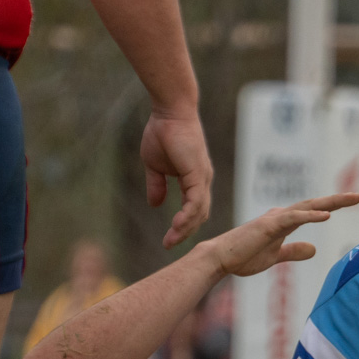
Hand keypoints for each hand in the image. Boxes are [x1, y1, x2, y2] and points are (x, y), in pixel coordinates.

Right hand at [140, 109, 214, 246]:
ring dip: (185, 228)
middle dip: (184, 232)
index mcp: (194, 180)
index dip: (182, 225)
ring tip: (171, 241)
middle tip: (168, 245)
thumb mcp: (155, 166)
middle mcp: (203, 181)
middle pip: (199, 215)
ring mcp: (202, 177)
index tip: (168, 239)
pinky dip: (187, 215)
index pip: (193, 209)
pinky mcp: (198, 173)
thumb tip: (156, 204)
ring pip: (199, 211)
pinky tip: (177, 226)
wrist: (168, 113)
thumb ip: (157, 185)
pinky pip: (196, 200)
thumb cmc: (163, 134)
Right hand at [199, 193, 358, 277]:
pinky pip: (293, 218)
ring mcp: (275, 219)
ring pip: (307, 206)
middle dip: (337, 200)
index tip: (352, 201)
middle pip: (314, 204)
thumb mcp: (276, 256)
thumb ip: (294, 251)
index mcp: (284, 222)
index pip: (313, 211)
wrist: (219, 260)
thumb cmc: (243, 257)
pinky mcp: (268, 225)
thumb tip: (314, 248)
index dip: (332, 206)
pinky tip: (327, 215)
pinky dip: (310, 215)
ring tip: (351, 199)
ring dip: (330, 203)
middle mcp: (281, 216)